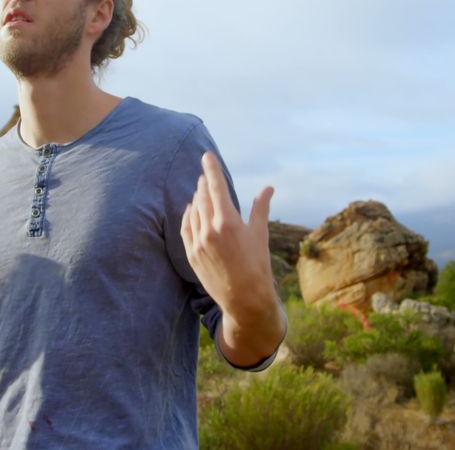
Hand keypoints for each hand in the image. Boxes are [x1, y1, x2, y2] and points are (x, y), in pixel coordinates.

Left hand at [179, 152, 275, 317]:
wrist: (244, 298)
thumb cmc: (257, 265)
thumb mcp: (260, 234)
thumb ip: (260, 208)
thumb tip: (268, 188)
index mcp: (228, 221)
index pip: (216, 186)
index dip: (211, 168)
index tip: (206, 155)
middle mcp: (209, 230)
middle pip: (203, 196)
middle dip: (205, 183)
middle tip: (207, 174)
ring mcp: (198, 242)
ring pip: (193, 210)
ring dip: (197, 198)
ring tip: (202, 190)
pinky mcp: (191, 254)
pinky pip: (186, 227)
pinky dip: (188, 215)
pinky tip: (191, 209)